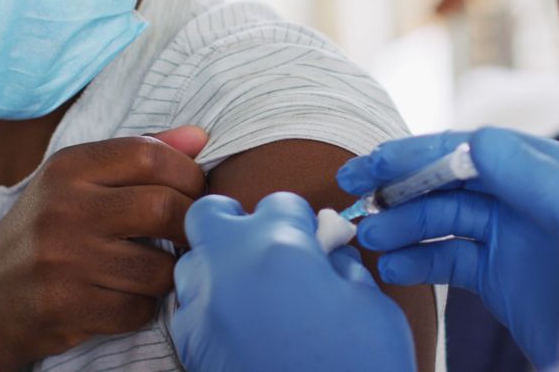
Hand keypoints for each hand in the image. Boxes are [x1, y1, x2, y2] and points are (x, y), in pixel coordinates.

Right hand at [0, 127, 208, 369]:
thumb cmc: (44, 234)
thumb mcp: (77, 182)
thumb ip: (137, 155)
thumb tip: (199, 136)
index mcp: (67, 168)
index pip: (150, 156)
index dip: (189, 176)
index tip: (195, 194)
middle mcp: (62, 208)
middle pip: (165, 208)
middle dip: (190, 226)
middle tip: (189, 237)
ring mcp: (61, 259)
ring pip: (159, 268)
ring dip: (167, 275)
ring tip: (153, 270)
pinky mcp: (63, 307)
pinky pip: (137, 309)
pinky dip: (142, 308)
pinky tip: (123, 298)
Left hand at [171, 193, 415, 371]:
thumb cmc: (359, 365)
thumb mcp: (370, 304)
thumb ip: (341, 264)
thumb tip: (326, 251)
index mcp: (278, 247)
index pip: (279, 202)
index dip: (300, 219)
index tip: (313, 238)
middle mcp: (229, 270)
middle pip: (210, 215)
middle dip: (236, 221)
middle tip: (267, 242)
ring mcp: (203, 311)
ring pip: (192, 262)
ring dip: (219, 264)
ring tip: (255, 287)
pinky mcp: (192, 350)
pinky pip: (188, 310)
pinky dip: (210, 307)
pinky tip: (241, 323)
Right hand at [337, 127, 558, 368]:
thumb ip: (542, 183)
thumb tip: (478, 141)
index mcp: (557, 172)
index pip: (475, 149)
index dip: (421, 152)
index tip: (373, 165)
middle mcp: (532, 198)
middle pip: (453, 179)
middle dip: (402, 186)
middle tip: (353, 199)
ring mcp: (517, 237)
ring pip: (446, 219)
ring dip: (405, 225)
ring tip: (369, 240)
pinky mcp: (505, 276)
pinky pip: (452, 259)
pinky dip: (419, 259)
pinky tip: (392, 265)